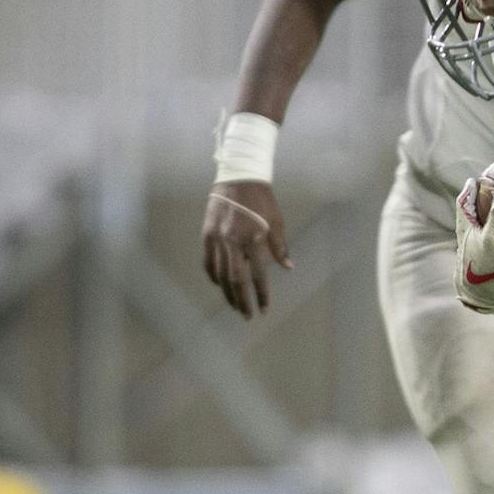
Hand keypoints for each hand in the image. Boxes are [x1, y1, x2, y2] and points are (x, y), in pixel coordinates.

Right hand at [201, 181, 291, 318]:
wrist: (238, 177)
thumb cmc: (262, 200)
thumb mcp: (276, 221)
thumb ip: (280, 247)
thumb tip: (288, 268)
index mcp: (253, 238)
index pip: (258, 274)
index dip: (261, 294)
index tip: (264, 309)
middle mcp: (232, 241)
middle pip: (236, 279)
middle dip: (242, 300)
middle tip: (247, 316)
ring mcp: (216, 238)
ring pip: (220, 274)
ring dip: (227, 292)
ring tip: (234, 306)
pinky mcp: (206, 234)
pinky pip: (208, 262)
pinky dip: (213, 276)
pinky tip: (219, 285)